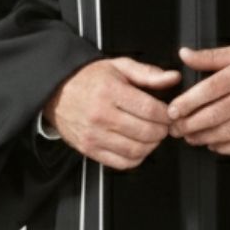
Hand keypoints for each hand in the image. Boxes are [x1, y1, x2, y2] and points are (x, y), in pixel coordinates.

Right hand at [43, 57, 180, 168]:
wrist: (57, 91)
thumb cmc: (88, 79)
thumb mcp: (119, 67)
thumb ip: (148, 73)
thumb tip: (172, 78)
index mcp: (110, 91)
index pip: (150, 110)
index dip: (167, 115)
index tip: (169, 113)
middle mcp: (101, 115)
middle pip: (146, 132)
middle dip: (162, 130)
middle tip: (163, 125)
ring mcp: (94, 135)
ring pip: (136, 150)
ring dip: (151, 145)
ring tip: (152, 135)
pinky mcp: (90, 149)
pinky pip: (122, 163)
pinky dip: (136, 158)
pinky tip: (138, 146)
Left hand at [166, 43, 229, 154]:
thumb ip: (211, 56)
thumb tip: (185, 55)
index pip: (207, 91)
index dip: (186, 103)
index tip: (172, 111)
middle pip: (213, 115)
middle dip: (189, 125)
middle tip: (176, 128)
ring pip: (225, 132)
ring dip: (202, 138)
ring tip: (190, 136)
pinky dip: (224, 148)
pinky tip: (214, 144)